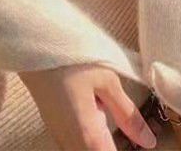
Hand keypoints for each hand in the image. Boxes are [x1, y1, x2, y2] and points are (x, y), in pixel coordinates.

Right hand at [19, 63, 157, 150]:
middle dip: (114, 144)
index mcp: (87, 136)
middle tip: (129, 125)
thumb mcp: (106, 81)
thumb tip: (148, 141)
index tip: (141, 143)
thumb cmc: (70, 57)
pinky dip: (91, 134)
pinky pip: (76, 142)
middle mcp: (69, 143)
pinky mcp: (53, 125)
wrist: (32, 40)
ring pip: (86, 149)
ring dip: (102, 140)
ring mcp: (59, 135)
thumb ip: (127, 114)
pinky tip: (94, 107)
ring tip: (108, 109)